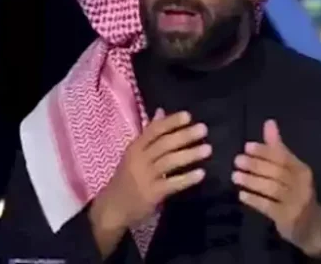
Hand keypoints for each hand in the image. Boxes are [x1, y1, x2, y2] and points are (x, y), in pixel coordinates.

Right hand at [92, 108, 210, 230]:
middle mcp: (139, 159)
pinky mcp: (151, 194)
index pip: (154, 130)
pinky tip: (201, 174)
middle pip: (164, 144)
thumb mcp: (133, 154)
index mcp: (135, 148)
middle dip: (184, 135)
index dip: (171, 122)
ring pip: (169, 162)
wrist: (112, 208)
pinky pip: (171, 184)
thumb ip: (149, 134)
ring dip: (190, 154)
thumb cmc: (126, 178)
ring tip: (208, 149)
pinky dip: (186, 178)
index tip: (188, 116)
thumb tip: (161, 111)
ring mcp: (145, 177)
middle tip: (204, 129)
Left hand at [232, 119, 320, 256]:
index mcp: (302, 169)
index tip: (247, 146)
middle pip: (276, 171)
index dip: (265, 151)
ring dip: (252, 181)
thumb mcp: (291, 170)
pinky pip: (268, 206)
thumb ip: (278, 148)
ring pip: (271, 188)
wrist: (312, 226)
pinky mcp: (287, 218)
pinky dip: (254, 200)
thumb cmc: (296, 193)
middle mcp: (301, 184)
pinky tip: (242, 195)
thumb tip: (269, 122)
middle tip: (237, 160)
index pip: (283, 157)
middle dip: (256, 164)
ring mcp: (296, 202)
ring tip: (235, 176)